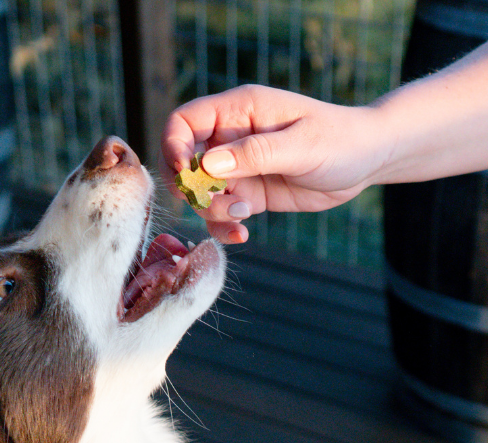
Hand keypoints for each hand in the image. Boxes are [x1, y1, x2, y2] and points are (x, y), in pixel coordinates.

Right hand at [161, 85, 382, 242]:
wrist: (366, 161)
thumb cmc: (340, 140)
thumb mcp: (301, 145)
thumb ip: (255, 153)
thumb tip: (207, 165)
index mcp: (239, 111)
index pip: (184, 121)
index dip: (174, 146)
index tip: (184, 173)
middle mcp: (230, 138)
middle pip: (184, 162)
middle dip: (192, 188)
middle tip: (218, 201)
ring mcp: (237, 168)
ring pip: (200, 193)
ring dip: (213, 210)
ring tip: (245, 215)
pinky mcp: (247, 194)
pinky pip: (220, 213)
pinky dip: (224, 226)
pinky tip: (243, 233)